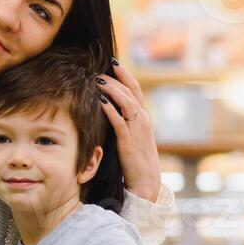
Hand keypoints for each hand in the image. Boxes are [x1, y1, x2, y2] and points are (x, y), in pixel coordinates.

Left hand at [98, 60, 161, 202]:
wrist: (146, 182)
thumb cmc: (136, 160)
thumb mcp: (133, 137)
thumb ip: (124, 122)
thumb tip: (108, 109)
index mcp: (144, 117)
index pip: (135, 90)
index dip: (125, 75)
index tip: (112, 62)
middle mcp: (143, 120)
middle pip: (131, 91)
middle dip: (116, 78)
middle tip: (100, 68)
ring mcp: (137, 130)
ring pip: (126, 102)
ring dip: (112, 89)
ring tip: (98, 80)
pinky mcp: (128, 141)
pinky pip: (119, 121)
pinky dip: (110, 109)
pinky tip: (99, 100)